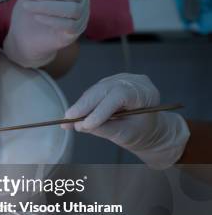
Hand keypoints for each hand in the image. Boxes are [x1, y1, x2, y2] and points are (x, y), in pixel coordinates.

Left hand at [3, 0, 88, 67]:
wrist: (23, 37)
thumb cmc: (30, 9)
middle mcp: (81, 0)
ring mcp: (80, 17)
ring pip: (72, 8)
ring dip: (47, 5)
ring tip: (28, 6)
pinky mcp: (73, 33)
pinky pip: (68, 25)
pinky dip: (51, 19)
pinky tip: (37, 17)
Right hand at [63, 73, 189, 168]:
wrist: (146, 128)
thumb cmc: (141, 131)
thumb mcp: (126, 134)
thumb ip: (105, 129)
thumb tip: (80, 125)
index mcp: (146, 92)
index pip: (120, 95)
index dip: (101, 109)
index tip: (86, 124)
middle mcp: (132, 81)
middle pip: (104, 89)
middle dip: (85, 105)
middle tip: (69, 118)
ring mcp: (119, 80)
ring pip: (95, 91)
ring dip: (80, 106)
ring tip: (67, 120)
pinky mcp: (107, 84)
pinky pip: (92, 93)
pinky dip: (82, 105)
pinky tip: (72, 116)